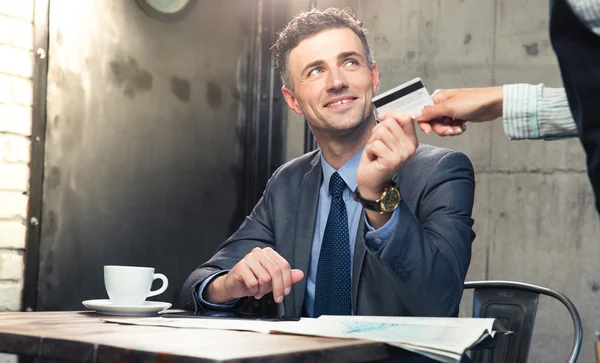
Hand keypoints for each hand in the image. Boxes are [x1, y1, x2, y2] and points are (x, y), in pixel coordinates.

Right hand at [206, 247, 303, 303]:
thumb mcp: (273, 281)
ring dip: (263, 290)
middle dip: (278, 288)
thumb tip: (300, 274)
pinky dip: (254, 291)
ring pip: (264, 278)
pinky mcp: (241, 267)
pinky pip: (253, 283)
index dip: (287, 281)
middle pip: (275, 272)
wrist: (234, 285)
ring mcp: (249, 258)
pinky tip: (251, 290)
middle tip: (277, 298)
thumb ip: (287, 277)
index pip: (284, 265)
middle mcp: (259, 253)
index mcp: (269, 253)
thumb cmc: (253, 280)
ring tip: (259, 291)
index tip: (286, 292)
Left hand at [356, 111, 417, 226]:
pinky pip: (375, 144)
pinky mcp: (391, 160)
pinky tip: (374, 158)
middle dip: (377, 132)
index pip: (406, 117)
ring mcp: (402, 154)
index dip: (391, 114)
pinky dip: (370, 150)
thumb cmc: (376, 158)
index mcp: (411, 140)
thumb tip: (385, 114)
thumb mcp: (385, 137)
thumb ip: (389, 124)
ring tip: (376, 152)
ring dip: (373, 141)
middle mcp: (410, 147)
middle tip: (377, 145)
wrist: (371, 180)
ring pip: (381, 132)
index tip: (382, 119)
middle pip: (390, 123)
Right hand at [414, 86, 503, 135]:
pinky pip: (450, 127)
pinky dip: (455, 129)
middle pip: (432, 122)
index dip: (424, 123)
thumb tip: (415, 114)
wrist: (492, 105)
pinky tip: (462, 127)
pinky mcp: (458, 117)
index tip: (429, 131)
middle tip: (450, 130)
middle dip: (441, 129)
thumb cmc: (473, 101)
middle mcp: (442, 104)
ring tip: (459, 128)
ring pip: (441, 127)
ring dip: (449, 130)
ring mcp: (450, 111)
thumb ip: (430, 112)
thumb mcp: (448, 108)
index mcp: (437, 98)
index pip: (422, 113)